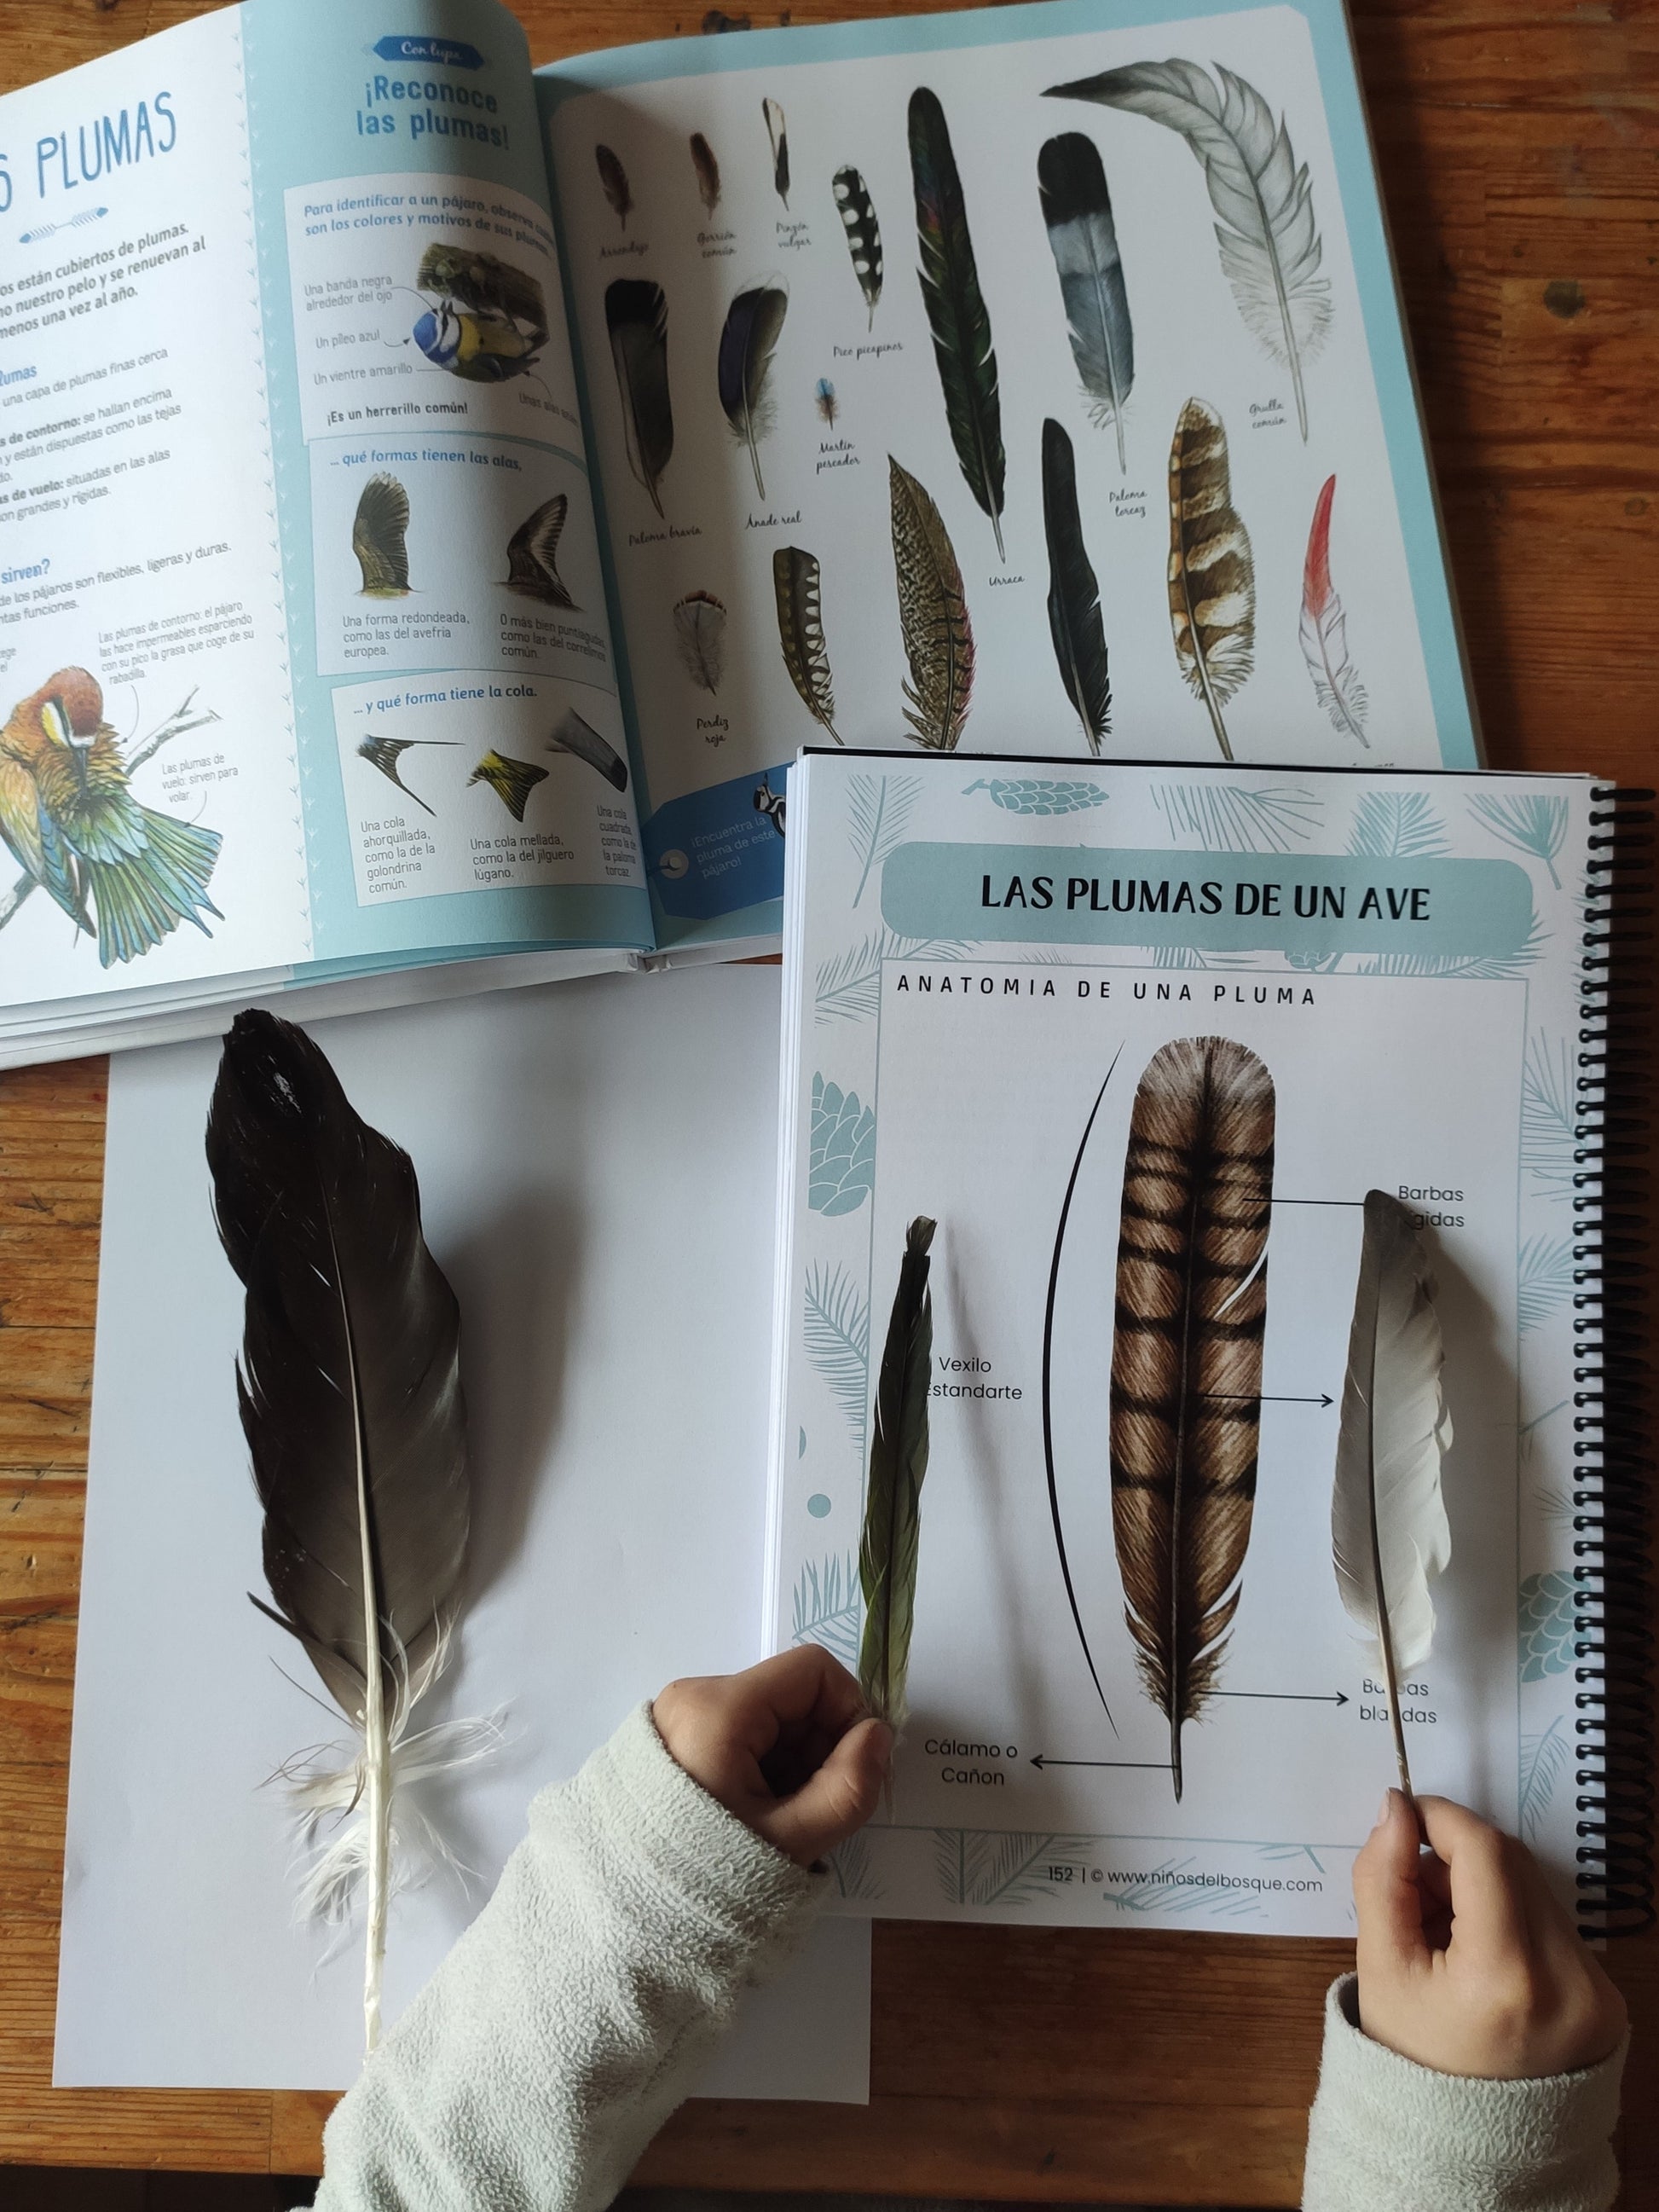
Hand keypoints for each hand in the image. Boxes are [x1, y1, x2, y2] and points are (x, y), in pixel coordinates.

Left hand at [652, 1647, 889, 1869]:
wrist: (627, 1918)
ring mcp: (679, 1716)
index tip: (854, 1768)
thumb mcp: (792, 1838)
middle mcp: (694, 1696)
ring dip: (793, 1761)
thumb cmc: (709, 1877)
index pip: (812, 1671)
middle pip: (790, 1695)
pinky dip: (763, 1767)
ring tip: (781, 1817)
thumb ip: (849, 1786)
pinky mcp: (673, 1739)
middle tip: (816, 1806)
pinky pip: (740, 1734)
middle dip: (819, 1745)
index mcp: (719, 1708)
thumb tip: (878, 1735)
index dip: (848, 1712)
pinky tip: (756, 1813)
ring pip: (769, 1718)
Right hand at [1353, 1789, 1626, 2079]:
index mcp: (1505, 1976)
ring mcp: (1596, 1991)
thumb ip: (1382, 1879)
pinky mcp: (1606, 1996)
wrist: (1473, 2144)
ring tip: (1444, 1933)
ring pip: (1533, 1889)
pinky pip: (1553, 1924)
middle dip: (1455, 1855)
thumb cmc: (1413, 2057)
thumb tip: (1396, 1807)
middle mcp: (1567, 1980)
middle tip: (1414, 1888)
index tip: (1404, 1816)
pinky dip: (1510, 1918)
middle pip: (1511, 1865)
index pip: (1484, 1853)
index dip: (1440, 1818)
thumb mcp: (1381, 1967)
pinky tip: (1479, 1956)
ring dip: (1483, 1886)